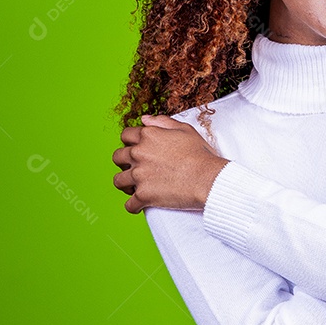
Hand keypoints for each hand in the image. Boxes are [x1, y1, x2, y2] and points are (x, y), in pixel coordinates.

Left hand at [112, 115, 229, 213]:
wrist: (208, 177)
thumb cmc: (200, 154)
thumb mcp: (185, 129)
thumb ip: (162, 122)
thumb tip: (144, 119)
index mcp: (148, 136)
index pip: (126, 135)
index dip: (130, 142)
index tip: (135, 148)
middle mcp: (139, 154)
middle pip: (117, 157)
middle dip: (123, 162)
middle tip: (133, 167)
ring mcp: (139, 176)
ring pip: (118, 181)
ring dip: (125, 184)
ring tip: (134, 187)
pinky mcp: (143, 195)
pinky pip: (129, 204)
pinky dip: (133, 206)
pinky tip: (139, 206)